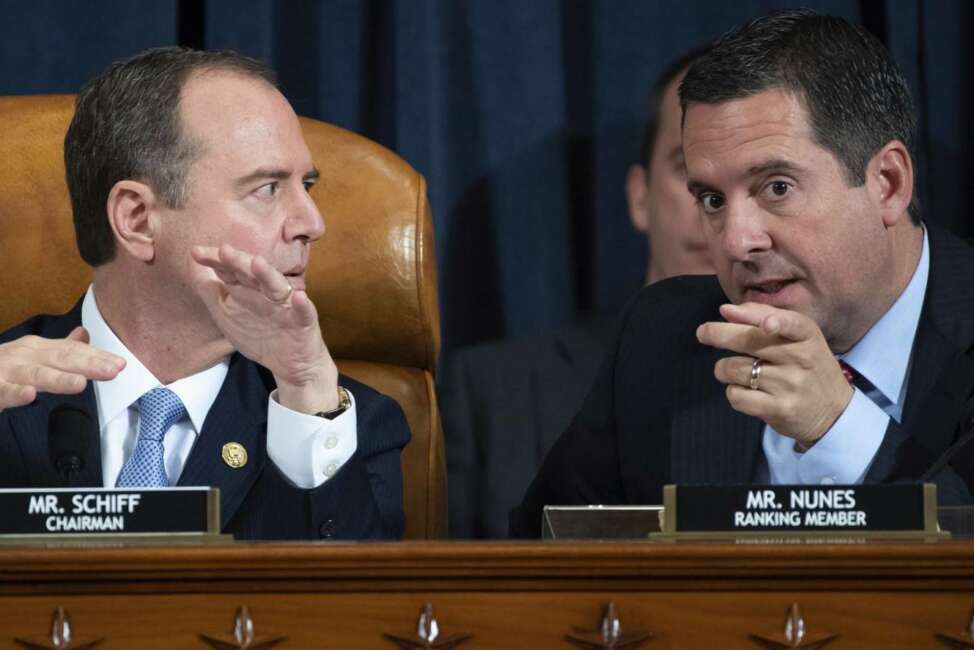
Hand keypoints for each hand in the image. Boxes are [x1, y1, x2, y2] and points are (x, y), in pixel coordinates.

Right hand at [0, 327, 124, 408]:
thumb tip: (83, 334)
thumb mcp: (33, 356)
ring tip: (80, 383)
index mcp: (38, 349)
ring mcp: (5, 371)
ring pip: (34, 375)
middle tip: (114, 370)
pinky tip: (29, 395)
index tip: (122, 365)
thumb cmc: (2, 368)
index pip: (74, 352)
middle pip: (60, 359)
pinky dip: (14, 393)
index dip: (97, 357)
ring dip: (57, 379)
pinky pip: (2, 391)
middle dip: (88, 364)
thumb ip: (59, 349)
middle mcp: (23, 356)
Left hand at [191, 244, 339, 413]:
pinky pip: (304, 312)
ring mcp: (285, 305)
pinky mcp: (303, 322)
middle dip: (239, 261)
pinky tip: (299, 297)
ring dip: (268, 275)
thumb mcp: (227, 314)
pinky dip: (303, 305)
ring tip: (258, 263)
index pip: (230, 270)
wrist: (290, 364)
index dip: (216, 261)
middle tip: (224, 250)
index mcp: (247, 289)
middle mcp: (265, 292)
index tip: (196, 252)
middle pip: (251, 273)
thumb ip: (210, 291)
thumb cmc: (258, 334)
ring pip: (277, 286)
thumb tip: (192, 264)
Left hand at [696, 302, 853, 446]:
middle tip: (703, 333)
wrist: (833, 412)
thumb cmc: (806, 365)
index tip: (765, 324)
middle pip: (749, 341)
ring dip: (723, 369)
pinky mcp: (779, 409)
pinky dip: (733, 393)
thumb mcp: (798, 337)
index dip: (775, 321)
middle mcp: (801, 359)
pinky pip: (737, 396)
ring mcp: (790, 385)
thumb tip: (726, 310)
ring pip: (734, 369)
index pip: (792, 324)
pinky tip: (744, 391)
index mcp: (806, 336)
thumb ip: (763, 315)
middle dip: (718, 334)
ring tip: (734, 371)